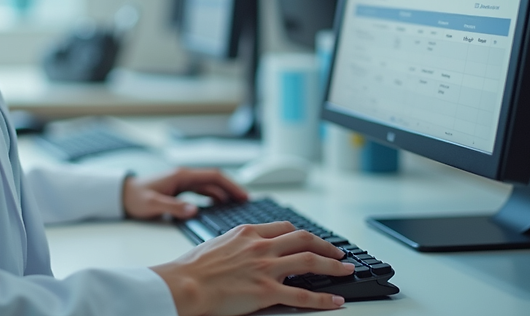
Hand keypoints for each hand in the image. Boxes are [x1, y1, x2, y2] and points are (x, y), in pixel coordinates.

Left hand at [122, 168, 247, 219]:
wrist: (121, 195)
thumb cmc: (135, 198)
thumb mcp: (153, 205)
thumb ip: (174, 208)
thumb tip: (195, 210)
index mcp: (181, 176)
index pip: (213, 176)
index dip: (230, 185)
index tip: (242, 195)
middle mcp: (184, 176)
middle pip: (214, 180)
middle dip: (231, 188)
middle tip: (246, 201)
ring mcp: (182, 182)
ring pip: (209, 185)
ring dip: (223, 193)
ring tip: (237, 205)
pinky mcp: (179, 189)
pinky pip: (201, 191)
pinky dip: (213, 196)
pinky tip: (219, 206)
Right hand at [152, 221, 352, 315]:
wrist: (183, 284)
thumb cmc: (192, 268)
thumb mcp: (216, 243)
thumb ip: (237, 243)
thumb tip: (242, 248)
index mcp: (248, 233)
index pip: (285, 228)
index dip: (303, 234)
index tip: (312, 240)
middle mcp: (261, 246)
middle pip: (304, 239)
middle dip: (326, 246)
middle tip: (338, 252)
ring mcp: (266, 268)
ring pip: (310, 261)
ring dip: (333, 266)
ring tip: (346, 270)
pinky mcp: (266, 292)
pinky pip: (302, 294)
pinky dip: (323, 299)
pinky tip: (335, 301)